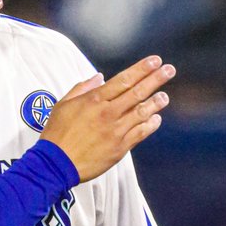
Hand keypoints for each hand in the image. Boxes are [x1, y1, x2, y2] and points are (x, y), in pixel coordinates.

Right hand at [40, 56, 174, 182]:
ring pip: (142, 112)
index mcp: (94, 100)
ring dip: (156, 102)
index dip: (142, 69)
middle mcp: (108, 113)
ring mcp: (115, 131)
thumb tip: (99, 77)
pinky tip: (156, 119)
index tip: (155, 61)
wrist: (56, 164)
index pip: (124, 80)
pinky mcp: (119, 148)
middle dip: (155, 79)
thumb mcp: (63, 105)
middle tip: (170, 70)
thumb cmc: (57, 134)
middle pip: (137, 92)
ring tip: (164, 96)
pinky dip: (150, 125)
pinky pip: (140, 133)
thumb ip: (82, 89)